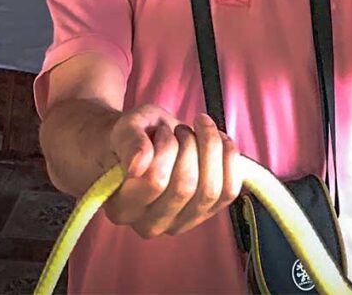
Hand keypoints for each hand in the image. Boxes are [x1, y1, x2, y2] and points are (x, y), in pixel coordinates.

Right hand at [102, 106, 242, 238]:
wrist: (150, 144)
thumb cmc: (135, 137)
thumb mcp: (127, 128)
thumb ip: (129, 142)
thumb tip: (138, 165)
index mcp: (121, 206)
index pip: (154, 181)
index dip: (166, 147)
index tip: (162, 130)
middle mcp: (149, 224)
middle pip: (185, 187)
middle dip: (190, 145)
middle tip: (180, 130)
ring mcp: (180, 224)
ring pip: (210, 190)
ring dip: (210, 150)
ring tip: (198, 133)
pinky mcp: (206, 216)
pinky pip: (229, 191)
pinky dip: (230, 159)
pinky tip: (220, 140)